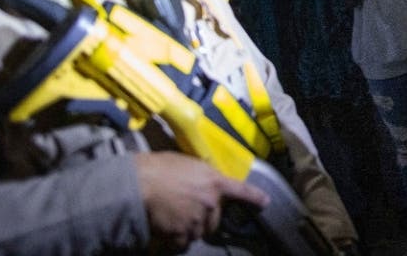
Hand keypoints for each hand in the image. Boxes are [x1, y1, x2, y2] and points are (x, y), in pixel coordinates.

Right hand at [134, 151, 267, 253]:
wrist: (141, 183)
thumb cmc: (161, 167)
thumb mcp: (189, 163)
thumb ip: (204, 175)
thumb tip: (207, 182)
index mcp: (215, 182)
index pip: (241, 191)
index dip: (255, 197)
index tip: (265, 202)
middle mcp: (211, 202)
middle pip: (215, 219)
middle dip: (205, 217)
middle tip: (188, 209)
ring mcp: (197, 219)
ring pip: (199, 232)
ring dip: (190, 228)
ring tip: (174, 217)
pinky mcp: (181, 234)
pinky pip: (183, 243)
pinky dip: (175, 239)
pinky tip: (166, 228)